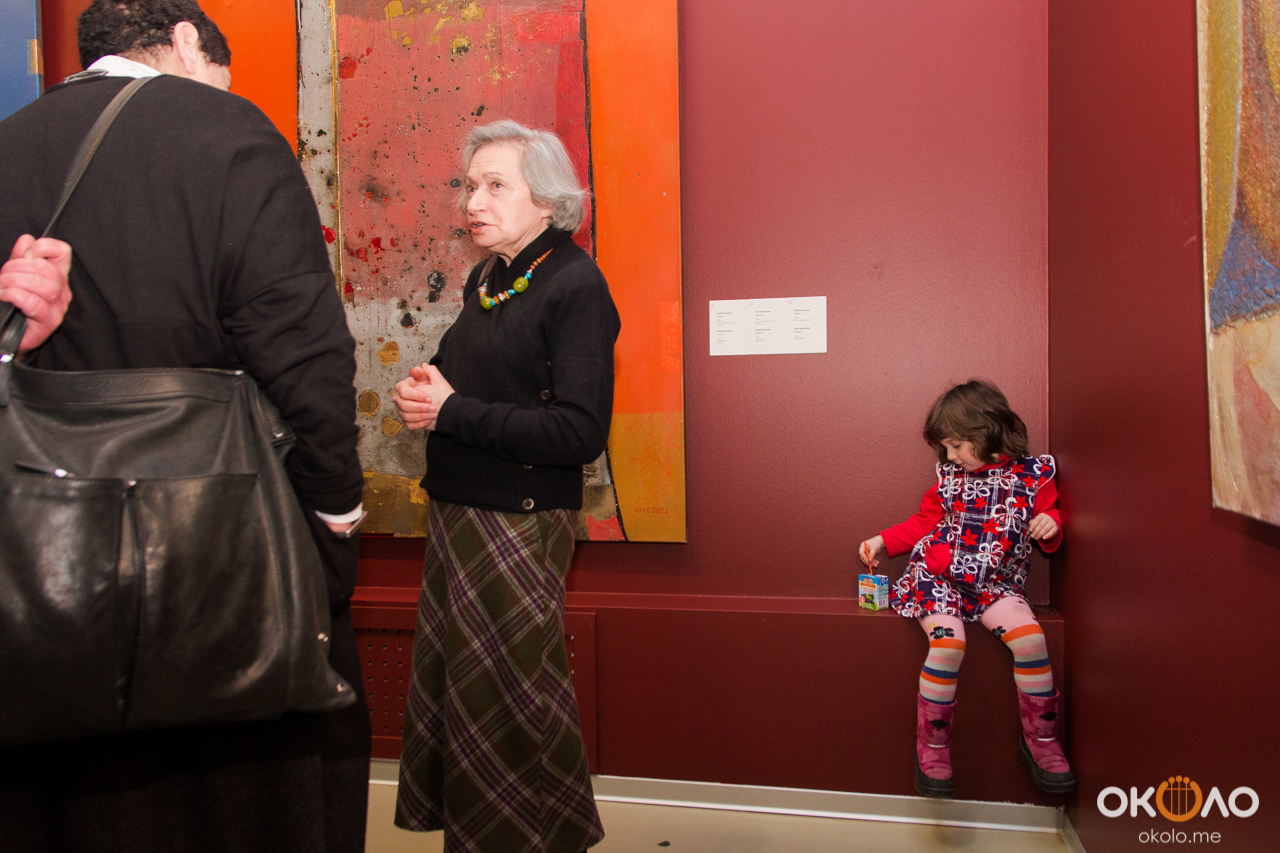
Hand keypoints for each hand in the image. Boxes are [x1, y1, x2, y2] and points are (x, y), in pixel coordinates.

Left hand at [0, 235, 72, 354]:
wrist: (7, 337)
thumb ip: (20, 258)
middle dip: (17, 267)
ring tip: (1, 287)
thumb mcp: (15, 277)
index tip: (27, 253)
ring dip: (14, 282)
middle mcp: (62, 292)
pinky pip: (34, 303)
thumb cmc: (13, 307)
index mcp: (57, 276)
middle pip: (47, 269)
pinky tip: (4, 296)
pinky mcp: (49, 323)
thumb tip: (26, 239)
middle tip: (2, 276)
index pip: (62, 253)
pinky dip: (14, 295)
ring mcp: (58, 308)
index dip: (45, 246)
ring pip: (42, 285)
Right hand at [392, 363, 455, 430]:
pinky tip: (429, 420)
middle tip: (433, 407)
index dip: (416, 395)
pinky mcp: (407, 421)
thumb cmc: (441, 394)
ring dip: (422, 415)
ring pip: (406, 415)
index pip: (403, 390)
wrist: (447, 409)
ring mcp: (402, 410)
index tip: (429, 398)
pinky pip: (410, 424)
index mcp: (405, 387)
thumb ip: (430, 371)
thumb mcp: (438, 381)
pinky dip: (420, 423)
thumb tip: (423, 365)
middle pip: (403, 404)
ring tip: (434, 413)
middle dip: (420, 407)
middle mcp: (400, 398)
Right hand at [859, 535, 883, 568]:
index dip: (864, 557)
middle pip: (864, 557)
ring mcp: (866, 552)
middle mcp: (864, 549)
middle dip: (868, 562)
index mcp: (863, 546)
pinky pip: (871, 559)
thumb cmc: (877, 542)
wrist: (881, 541)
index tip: (867, 561)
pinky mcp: (870, 555)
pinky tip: (877, 563)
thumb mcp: (874, 548)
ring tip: (876, 565)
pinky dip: (874, 562)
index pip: (861, 553)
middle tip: (872, 565)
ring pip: (867, 559)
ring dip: (872, 563)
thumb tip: (869, 560)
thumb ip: (872, 554)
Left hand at [1028, 512, 1058, 540]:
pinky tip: (1043, 538)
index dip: (1033, 525)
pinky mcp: (1056, 528)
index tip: (1030, 530)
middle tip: (1032, 536)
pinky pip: (1052, 532)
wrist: (1052, 523)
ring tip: (1036, 538)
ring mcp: (1053, 522)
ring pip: (1045, 529)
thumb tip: (1030, 525)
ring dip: (1040, 534)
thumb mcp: (1037, 521)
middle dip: (1036, 531)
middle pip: (1041, 525)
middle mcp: (1048, 518)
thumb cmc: (1042, 522)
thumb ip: (1032, 522)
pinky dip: (1047, 535)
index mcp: (1042, 515)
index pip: (1037, 519)